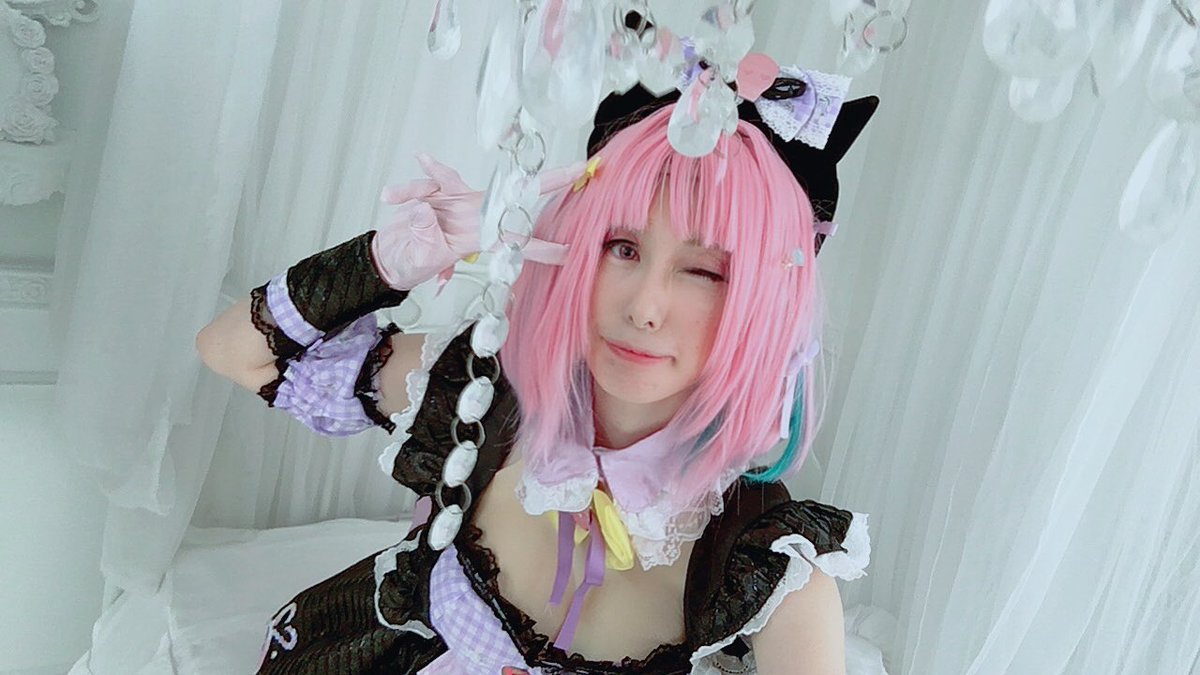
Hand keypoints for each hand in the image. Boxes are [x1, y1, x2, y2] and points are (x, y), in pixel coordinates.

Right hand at [372, 153, 586, 289]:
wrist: (393, 256)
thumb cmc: (415, 262)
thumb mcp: (422, 260)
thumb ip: (426, 239)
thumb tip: (426, 214)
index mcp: (479, 238)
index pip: (517, 244)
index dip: (541, 248)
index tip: (569, 251)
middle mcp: (476, 215)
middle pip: (518, 195)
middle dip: (549, 181)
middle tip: (580, 168)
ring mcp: (458, 201)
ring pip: (453, 183)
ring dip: (421, 190)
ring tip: (393, 198)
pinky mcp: (437, 191)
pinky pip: (429, 180)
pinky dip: (415, 179)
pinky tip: (411, 169)